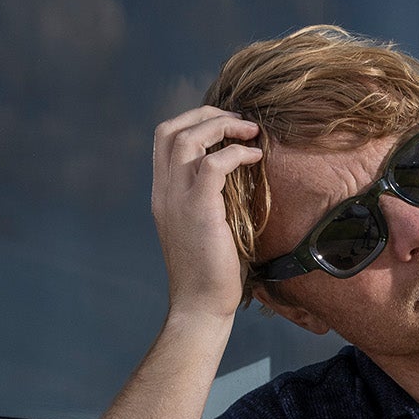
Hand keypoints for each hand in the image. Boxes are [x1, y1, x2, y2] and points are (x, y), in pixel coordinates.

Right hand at [151, 106, 262, 320]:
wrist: (201, 304)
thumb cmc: (212, 271)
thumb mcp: (207, 226)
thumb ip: (212, 199)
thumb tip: (240, 177)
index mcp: (163, 193)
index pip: (165, 139)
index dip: (195, 122)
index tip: (227, 126)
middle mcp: (164, 191)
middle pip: (170, 129)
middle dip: (207, 115)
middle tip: (241, 121)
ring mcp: (176, 199)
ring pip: (186, 139)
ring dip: (221, 126)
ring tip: (250, 131)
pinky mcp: (197, 210)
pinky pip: (212, 165)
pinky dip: (235, 153)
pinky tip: (255, 157)